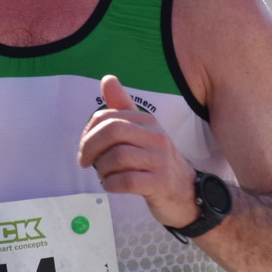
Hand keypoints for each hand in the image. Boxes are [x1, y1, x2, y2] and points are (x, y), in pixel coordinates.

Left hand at [77, 75, 195, 226]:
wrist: (186, 191)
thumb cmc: (156, 161)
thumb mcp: (142, 132)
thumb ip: (122, 107)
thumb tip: (107, 79)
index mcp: (148, 122)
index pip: (108, 117)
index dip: (89, 132)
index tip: (85, 148)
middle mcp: (156, 137)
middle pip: (112, 132)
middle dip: (90, 147)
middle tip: (85, 162)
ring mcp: (160, 160)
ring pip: (117, 157)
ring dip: (102, 169)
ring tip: (104, 175)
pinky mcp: (160, 183)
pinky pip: (126, 181)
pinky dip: (111, 184)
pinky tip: (111, 186)